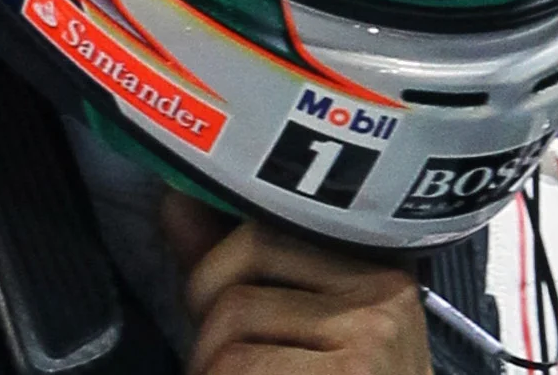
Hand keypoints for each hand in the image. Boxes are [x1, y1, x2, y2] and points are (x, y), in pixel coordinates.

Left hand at [161, 189, 433, 374]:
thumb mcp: (307, 335)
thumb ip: (241, 271)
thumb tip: (176, 199)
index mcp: (375, 271)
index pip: (256, 236)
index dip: (211, 280)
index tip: (211, 315)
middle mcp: (381, 294)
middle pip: (235, 287)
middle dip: (207, 339)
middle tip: (229, 374)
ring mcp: (370, 339)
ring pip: (229, 334)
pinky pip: (239, 369)